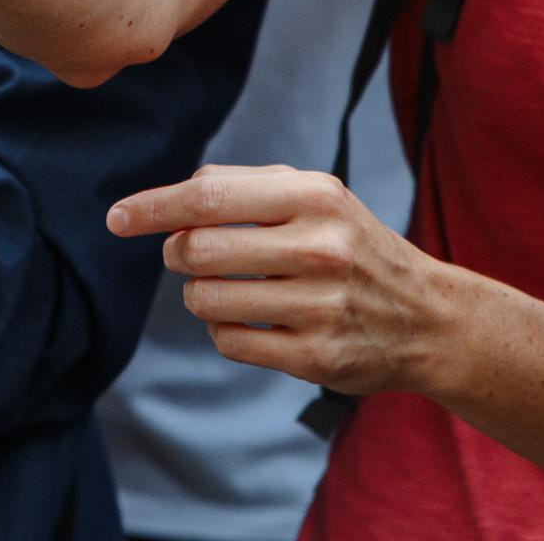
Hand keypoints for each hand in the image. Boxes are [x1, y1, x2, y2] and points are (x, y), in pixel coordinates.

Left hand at [108, 163, 460, 396]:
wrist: (426, 315)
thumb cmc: (352, 245)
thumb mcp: (316, 196)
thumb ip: (246, 186)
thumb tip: (175, 196)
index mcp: (314, 197)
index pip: (209, 198)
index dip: (154, 208)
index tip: (117, 218)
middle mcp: (320, 248)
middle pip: (199, 250)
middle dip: (177, 254)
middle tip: (188, 255)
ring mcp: (320, 305)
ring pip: (207, 300)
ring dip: (200, 295)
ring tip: (229, 288)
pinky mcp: (316, 356)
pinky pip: (229, 342)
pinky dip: (225, 330)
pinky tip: (253, 320)